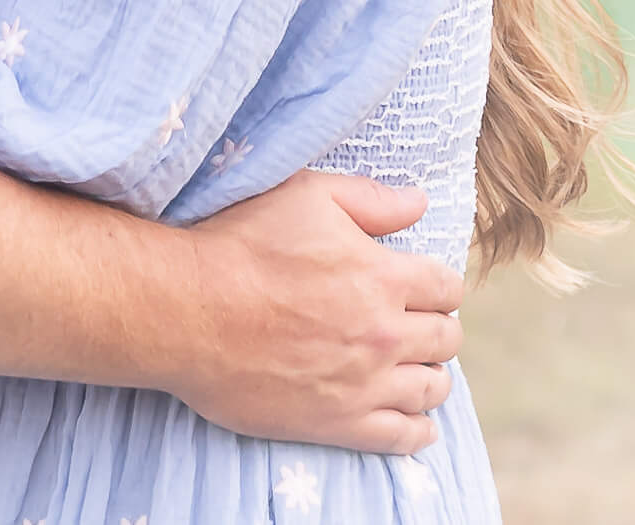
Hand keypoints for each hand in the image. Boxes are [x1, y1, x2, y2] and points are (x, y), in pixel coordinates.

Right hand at [169, 171, 462, 453]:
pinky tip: (417, 421)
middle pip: (445, 338)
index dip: (438, 283)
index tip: (423, 285)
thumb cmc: (241, 242)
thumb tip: (419, 202)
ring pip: (432, 388)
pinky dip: (419, 430)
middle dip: (437, 326)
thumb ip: (369, 199)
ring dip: (431, 374)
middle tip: (417, 322)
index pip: (445, 287)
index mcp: (382, 276)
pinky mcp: (339, 423)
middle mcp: (384, 333)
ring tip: (414, 366)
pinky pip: (403, 438)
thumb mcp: (305, 195)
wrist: (188, 308)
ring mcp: (364, 384)